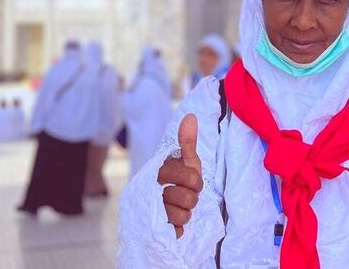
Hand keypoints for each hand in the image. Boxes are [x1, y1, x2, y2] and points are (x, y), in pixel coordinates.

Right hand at [158, 114, 202, 237]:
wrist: (168, 206)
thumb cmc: (180, 180)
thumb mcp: (187, 161)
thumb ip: (188, 142)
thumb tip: (190, 116)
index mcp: (162, 170)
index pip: (193, 179)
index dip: (197, 182)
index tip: (192, 182)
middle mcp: (153, 189)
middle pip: (189, 200)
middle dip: (191, 199)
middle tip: (184, 195)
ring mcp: (151, 210)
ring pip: (182, 216)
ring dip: (185, 214)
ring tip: (177, 208)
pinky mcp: (152, 228)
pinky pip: (175, 231)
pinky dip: (178, 229)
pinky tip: (172, 222)